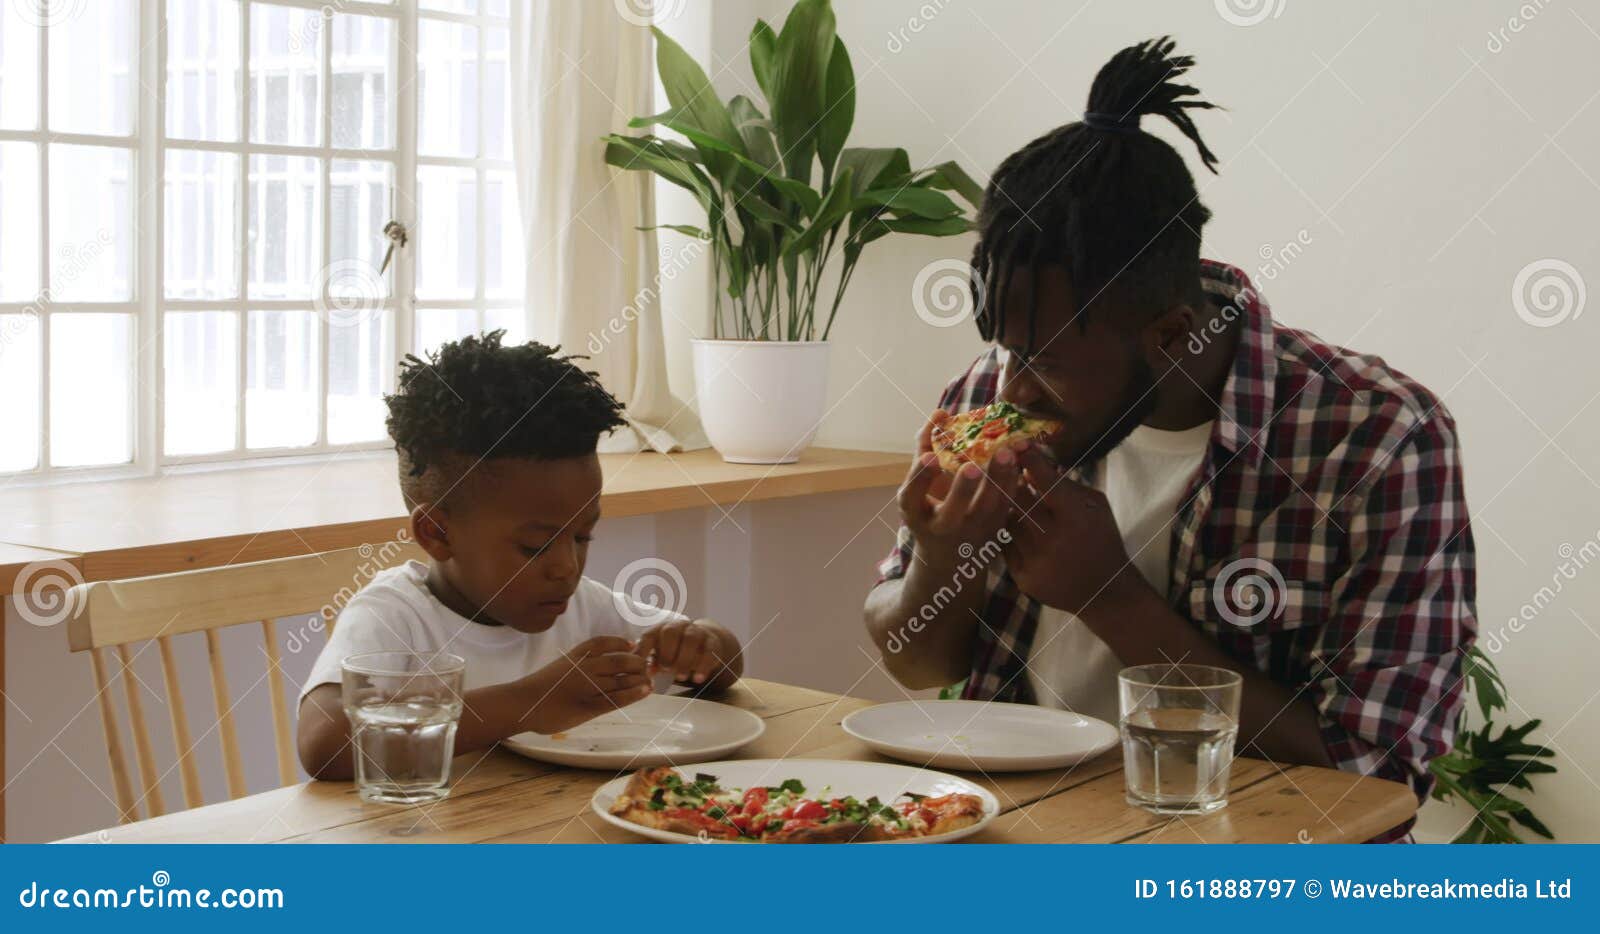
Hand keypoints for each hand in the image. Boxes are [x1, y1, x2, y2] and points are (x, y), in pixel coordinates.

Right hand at [520, 636, 650, 734]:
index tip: (633, 643)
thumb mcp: (558, 669)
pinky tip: (644, 691)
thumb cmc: (537, 688)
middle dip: (636, 661)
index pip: (602, 643)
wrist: (521, 703)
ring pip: (620, 679)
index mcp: (574, 656)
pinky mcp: (587, 706)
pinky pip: (615, 699)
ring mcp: (586, 686)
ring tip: (651, 680)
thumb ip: (575, 667)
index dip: (620, 642)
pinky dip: (633, 694)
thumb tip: (594, 668)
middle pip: (618, 660)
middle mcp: (583, 668)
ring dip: (639, 678)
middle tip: (648, 665)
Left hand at [635, 620, 732, 684]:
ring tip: (680, 677)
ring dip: (684, 660)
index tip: (641, 668)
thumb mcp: (662, 656)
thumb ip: (652, 663)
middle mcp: (679, 625)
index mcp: (662, 628)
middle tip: (666, 669)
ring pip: (690, 639)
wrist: (705, 643)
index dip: (643, 650)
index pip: (649, 635)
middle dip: (666, 652)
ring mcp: (697, 631)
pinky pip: (709, 651)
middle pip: (671, 631)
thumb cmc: (677, 651)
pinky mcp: (712, 641)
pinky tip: (697, 679)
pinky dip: (703, 666)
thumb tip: (644, 673)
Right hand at [897, 409, 1024, 569]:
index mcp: (916, 513)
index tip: (930, 457)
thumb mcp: (919, 485)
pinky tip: (1019, 460)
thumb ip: (926, 447)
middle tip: (972, 467)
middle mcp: (942, 527)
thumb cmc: (930, 508)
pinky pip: (1006, 507)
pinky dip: (1014, 483)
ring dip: (999, 481)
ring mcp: (970, 532)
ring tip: (1007, 453)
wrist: (949, 555)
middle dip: (962, 490)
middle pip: (952, 512)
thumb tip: (940, 413)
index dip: (920, 477)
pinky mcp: (994, 530)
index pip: (912, 496)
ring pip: (987, 509)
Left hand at [1004, 445, 1149, 616]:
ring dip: (1010, 510)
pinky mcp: (1024, 578)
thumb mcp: (1096, 507)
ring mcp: (1036, 561)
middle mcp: (1053, 539)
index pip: (1045, 480)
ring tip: (1018, 504)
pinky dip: (1010, 536)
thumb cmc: (1101, 540)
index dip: (1030, 460)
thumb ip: (1067, 484)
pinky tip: (1019, 531)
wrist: (1104, 591)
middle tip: (1013, 474)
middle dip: (1014, 483)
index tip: (1020, 447)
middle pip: (1019, 499)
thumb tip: (1035, 463)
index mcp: (1075, 517)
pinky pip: (1006, 546)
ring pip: (1008, 522)